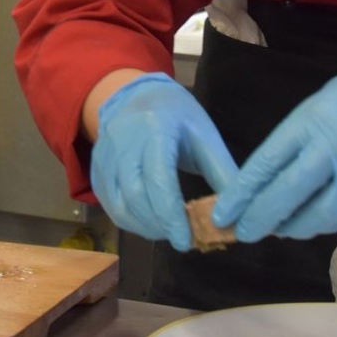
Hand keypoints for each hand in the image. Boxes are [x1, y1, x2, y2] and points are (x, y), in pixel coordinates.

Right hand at [90, 73, 238, 250]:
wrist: (136, 95)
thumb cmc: (178, 118)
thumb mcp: (206, 137)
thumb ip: (223, 175)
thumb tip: (239, 217)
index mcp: (156, 128)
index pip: (158, 178)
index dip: (171, 215)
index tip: (186, 240)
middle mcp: (124, 141)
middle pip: (135, 195)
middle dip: (160, 225)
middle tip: (183, 238)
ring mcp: (105, 155)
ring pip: (119, 205)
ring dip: (145, 227)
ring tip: (168, 232)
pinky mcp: (96, 169)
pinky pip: (109, 205)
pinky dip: (130, 222)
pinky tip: (150, 224)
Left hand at [212, 52, 336, 241]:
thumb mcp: (323, 103)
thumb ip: (297, 138)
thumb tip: (268, 175)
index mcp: (313, 122)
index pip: (266, 166)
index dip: (240, 195)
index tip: (221, 214)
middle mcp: (334, 151)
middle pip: (285, 196)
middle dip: (258, 219)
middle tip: (240, 232)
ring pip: (316, 217)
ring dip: (291, 228)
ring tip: (274, 228)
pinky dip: (320, 225)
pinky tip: (307, 223)